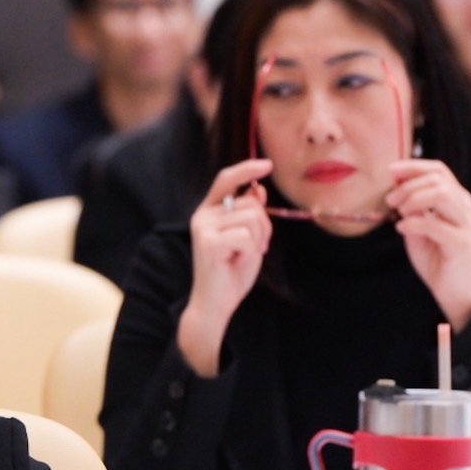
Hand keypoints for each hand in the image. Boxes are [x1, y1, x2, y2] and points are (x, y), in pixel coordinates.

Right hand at [178, 159, 272, 376]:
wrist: (215, 304)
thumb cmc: (231, 273)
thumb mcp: (248, 238)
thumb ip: (250, 215)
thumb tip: (258, 190)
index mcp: (209, 212)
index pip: (226, 180)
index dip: (247, 169)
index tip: (267, 165)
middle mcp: (202, 216)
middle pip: (250, 202)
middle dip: (264, 225)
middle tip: (258, 247)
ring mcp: (203, 228)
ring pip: (251, 217)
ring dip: (258, 239)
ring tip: (244, 255)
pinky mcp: (208, 243)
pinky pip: (246, 235)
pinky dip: (250, 250)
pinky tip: (237, 262)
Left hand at [387, 159, 470, 330]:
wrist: (452, 289)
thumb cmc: (435, 257)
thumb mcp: (418, 227)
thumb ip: (411, 206)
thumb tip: (397, 182)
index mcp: (457, 199)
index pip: (440, 170)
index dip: (414, 166)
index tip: (391, 170)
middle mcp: (466, 207)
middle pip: (439, 180)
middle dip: (408, 186)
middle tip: (390, 201)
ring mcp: (467, 224)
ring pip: (442, 195)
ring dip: (413, 200)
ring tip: (399, 213)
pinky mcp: (462, 243)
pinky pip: (436, 225)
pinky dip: (414, 223)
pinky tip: (401, 229)